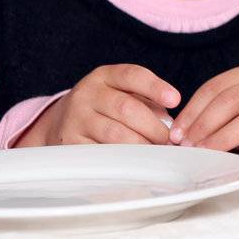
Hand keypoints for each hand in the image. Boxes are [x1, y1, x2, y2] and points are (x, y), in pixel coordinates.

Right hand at [19, 64, 178, 146]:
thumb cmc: (105, 108)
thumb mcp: (122, 94)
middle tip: (168, 140)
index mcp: (104, 77)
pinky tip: (135, 162)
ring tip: (155, 151)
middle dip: (153, 127)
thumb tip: (172, 125)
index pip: (132, 75)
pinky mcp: (71, 143)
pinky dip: (122, 159)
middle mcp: (87, 94)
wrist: (62, 122)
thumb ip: (146, 103)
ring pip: (115, 134)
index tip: (175, 100)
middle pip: (127, 108)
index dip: (156, 87)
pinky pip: (101, 153)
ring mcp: (76, 119)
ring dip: (141, 145)